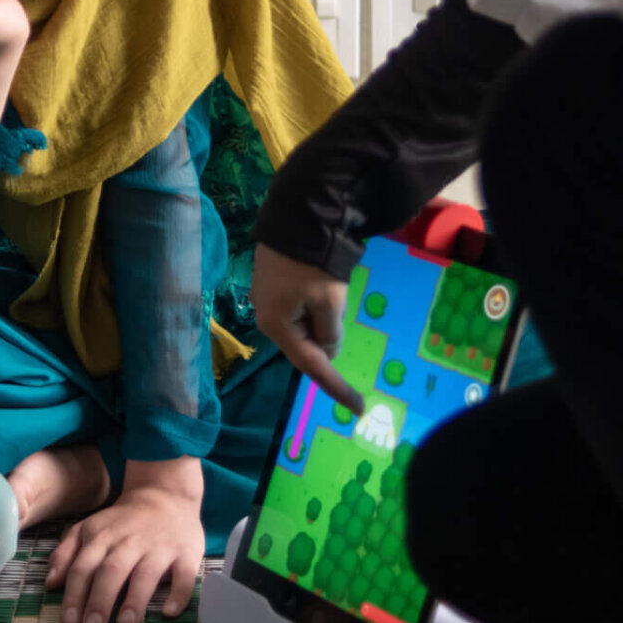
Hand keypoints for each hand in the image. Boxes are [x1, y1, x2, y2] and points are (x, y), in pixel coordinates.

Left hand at [47, 462, 205, 622]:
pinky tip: (169, 612)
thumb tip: (50, 583)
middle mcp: (129, 541)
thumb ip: (66, 553)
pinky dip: (179, 594)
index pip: (83, 567)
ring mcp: (159, 547)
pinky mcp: (186, 553)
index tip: (69, 621)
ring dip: (134, 601)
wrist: (165, 494)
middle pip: (111, 571)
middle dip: (100, 601)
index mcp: (102, 536)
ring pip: (146, 574)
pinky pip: (185, 574)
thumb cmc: (123, 521)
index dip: (74, 596)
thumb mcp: (89, 528)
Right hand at [253, 244, 363, 410]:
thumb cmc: (313, 264)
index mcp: (277, 326)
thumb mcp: (329, 302)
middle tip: (337, 304)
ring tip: (329, 286)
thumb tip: (327, 346)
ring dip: (320, 315)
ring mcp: (265, 298)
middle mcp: (265, 317)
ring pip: (302, 323)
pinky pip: (297, 306)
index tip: (357, 407)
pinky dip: (313, 303)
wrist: (297, 215)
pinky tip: (320, 281)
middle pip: (304, 343)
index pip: (311, 366)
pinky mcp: (271, 281)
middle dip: (325, 335)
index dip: (336, 387)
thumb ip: (329, 332)